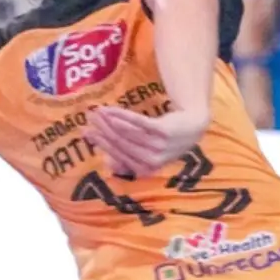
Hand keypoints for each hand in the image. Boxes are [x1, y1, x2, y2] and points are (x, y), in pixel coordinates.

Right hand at [85, 105, 208, 178]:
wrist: (192, 127)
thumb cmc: (164, 141)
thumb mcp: (147, 153)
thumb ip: (126, 158)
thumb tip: (107, 163)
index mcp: (145, 169)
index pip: (118, 156)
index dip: (101, 143)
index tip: (86, 132)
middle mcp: (152, 160)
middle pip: (121, 143)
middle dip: (103, 130)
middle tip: (90, 117)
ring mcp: (159, 146)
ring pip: (128, 133)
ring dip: (110, 121)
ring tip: (98, 110)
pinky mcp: (164, 131)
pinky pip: (139, 123)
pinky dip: (123, 116)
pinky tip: (112, 110)